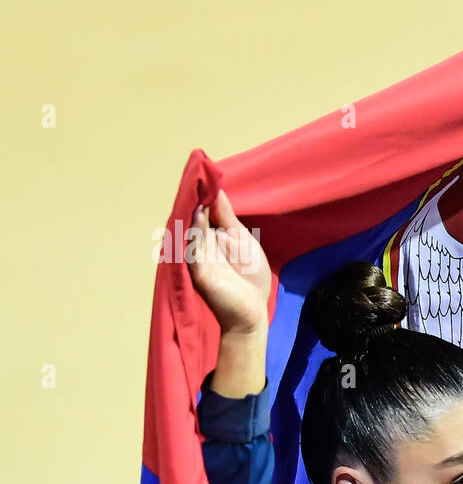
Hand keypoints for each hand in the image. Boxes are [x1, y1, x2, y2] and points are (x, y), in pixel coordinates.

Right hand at [187, 188, 270, 334]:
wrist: (252, 310)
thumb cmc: (250, 276)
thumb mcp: (242, 239)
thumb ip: (227, 217)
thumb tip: (217, 191)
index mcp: (210, 236)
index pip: (202, 211)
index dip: (202, 194)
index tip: (203, 173)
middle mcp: (200, 244)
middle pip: (192, 218)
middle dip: (194, 198)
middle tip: (195, 175)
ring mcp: (197, 257)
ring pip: (189, 230)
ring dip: (192, 210)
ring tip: (195, 190)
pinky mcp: (198, 271)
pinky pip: (193, 248)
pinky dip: (195, 232)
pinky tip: (198, 215)